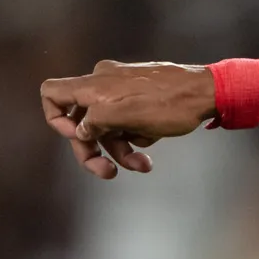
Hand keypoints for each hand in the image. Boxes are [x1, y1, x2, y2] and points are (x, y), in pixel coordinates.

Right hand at [38, 60, 216, 178]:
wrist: (207, 92)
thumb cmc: (169, 104)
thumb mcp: (125, 117)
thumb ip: (95, 123)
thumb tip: (80, 133)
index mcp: (93, 85)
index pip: (52, 94)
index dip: (56, 120)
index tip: (76, 138)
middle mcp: (102, 84)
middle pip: (81, 122)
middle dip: (94, 150)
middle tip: (109, 174)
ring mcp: (122, 90)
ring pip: (108, 126)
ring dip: (121, 149)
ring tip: (144, 165)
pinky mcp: (140, 98)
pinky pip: (127, 121)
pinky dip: (137, 134)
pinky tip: (155, 137)